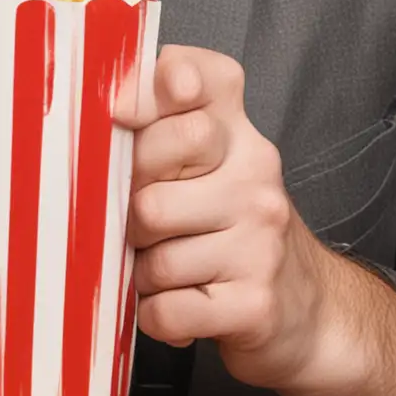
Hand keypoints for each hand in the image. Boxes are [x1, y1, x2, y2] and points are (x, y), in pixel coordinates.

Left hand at [120, 45, 395, 395]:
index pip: (199, 79)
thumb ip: (157, 133)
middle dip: (127, 210)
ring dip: (143, 273)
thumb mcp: (208, 168)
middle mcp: (256, 177)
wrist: (309, 308)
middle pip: (153, 177)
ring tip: (167, 270)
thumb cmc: (233, 229)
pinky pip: (166, 310)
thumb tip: (85, 121)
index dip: (149, 89)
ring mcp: (261, 242)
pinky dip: (157, 315)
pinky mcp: (255, 305)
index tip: (119, 111)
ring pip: (153, 256)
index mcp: (238, 133)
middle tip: (139, 225)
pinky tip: (178, 305)